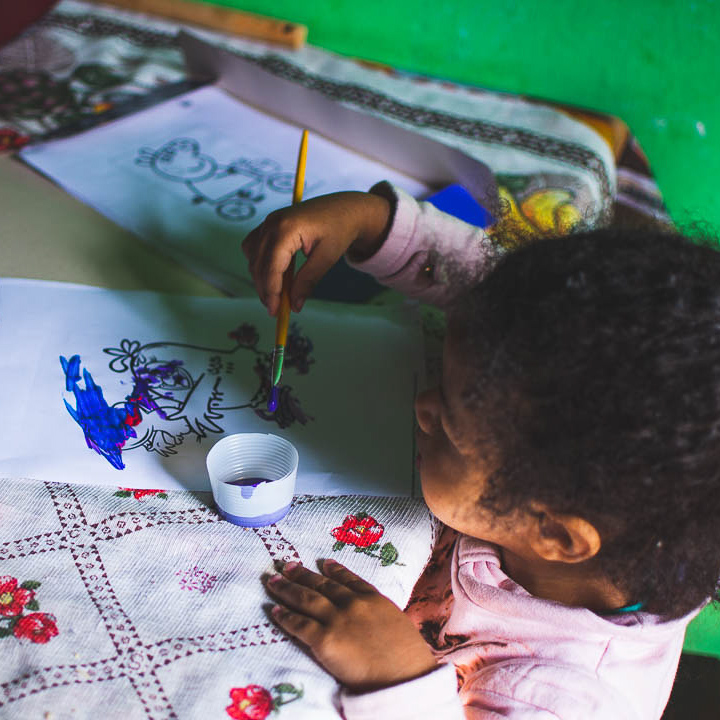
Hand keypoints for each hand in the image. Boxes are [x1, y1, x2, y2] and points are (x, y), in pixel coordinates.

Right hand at [242, 192, 390, 315]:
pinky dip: (260, 264)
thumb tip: (294, 305)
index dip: (271, 292)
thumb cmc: (339, 230)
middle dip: (265, 290)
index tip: (275, 311)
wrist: (344, 209)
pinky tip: (275, 276)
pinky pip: (254, 248)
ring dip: (262, 278)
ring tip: (279, 295)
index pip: (271, 267)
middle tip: (276, 310)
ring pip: (253, 258)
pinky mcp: (268, 225)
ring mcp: (268, 222)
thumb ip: (308, 281)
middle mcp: (272, 223)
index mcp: (286, 228)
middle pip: (258, 264)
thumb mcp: (326, 258)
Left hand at [264, 558, 437, 692]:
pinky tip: (274, 610)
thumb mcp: (396, 623)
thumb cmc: (408, 657)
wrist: (404, 676)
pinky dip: (285, 617)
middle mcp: (352, 603)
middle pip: (322, 585)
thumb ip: (379, 616)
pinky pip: (300, 625)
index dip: (333, 570)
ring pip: (306, 599)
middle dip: (302, 575)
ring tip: (274, 581)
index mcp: (373, 598)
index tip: (323, 563)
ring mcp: (337, 619)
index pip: (348, 579)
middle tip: (287, 566)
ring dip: (287, 589)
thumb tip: (371, 620)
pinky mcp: (324, 639)